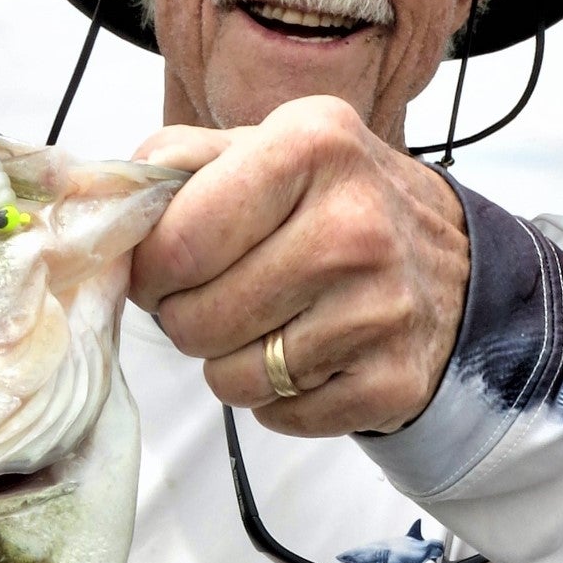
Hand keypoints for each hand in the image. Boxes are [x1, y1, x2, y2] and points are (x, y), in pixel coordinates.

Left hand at [130, 97, 469, 436]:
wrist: (456, 270)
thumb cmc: (339, 206)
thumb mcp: (271, 148)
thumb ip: (179, 160)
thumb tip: (106, 201)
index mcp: (313, 146)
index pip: (178, 241)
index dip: (151, 269)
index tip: (164, 269)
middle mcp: (353, 226)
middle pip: (195, 319)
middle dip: (188, 318)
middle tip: (223, 298)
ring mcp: (379, 310)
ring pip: (230, 379)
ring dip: (231, 363)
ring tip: (270, 326)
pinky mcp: (391, 381)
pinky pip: (276, 416)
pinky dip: (278, 399)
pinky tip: (311, 356)